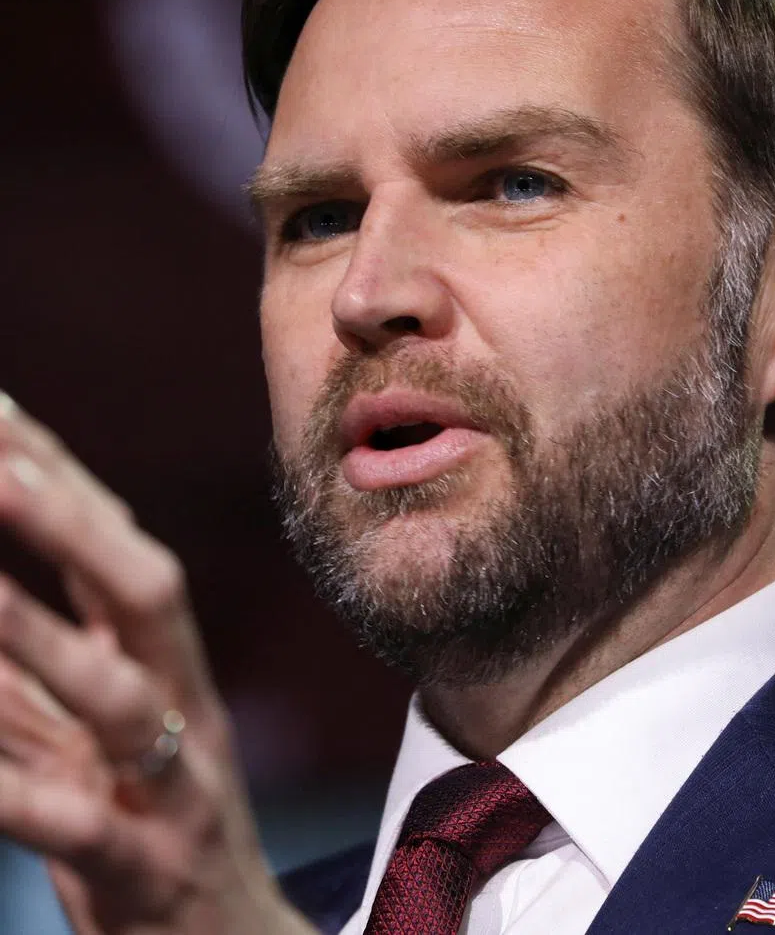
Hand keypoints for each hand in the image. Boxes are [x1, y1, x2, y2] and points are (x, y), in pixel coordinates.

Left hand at [0, 393, 318, 934]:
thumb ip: (40, 664)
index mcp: (169, 665)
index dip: (58, 478)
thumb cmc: (152, 825)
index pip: (118, 549)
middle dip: (70, 521)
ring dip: (42, 636)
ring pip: (120, 697)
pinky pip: (79, 826)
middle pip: (145, 593)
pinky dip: (20, 792)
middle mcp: (181, 705)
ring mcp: (172, 784)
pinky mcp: (146, 869)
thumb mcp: (100, 735)